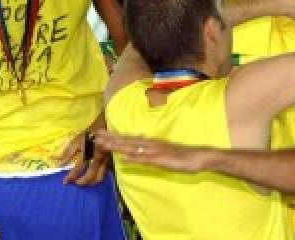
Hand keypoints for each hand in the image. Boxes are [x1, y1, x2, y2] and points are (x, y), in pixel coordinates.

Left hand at [61, 113, 110, 185]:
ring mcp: (105, 160)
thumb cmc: (89, 134)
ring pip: (99, 176)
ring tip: (84, 182)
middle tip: (76, 183)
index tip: (65, 182)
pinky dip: (98, 178)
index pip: (77, 169)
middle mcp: (97, 157)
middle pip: (90, 175)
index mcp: (87, 152)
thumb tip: (56, 163)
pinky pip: (104, 173)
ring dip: (91, 182)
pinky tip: (93, 178)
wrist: (106, 126)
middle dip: (82, 182)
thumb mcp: (76, 141)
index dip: (70, 177)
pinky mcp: (110, 160)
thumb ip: (67, 153)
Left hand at [93, 131, 209, 173]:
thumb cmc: (182, 155)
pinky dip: (134, 157)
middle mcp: (151, 144)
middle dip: (111, 138)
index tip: (100, 134)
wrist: (198, 156)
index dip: (114, 136)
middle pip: (127, 141)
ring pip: (133, 147)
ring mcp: (155, 151)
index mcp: (151, 142)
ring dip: (118, 145)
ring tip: (104, 144)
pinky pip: (145, 159)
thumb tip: (134, 146)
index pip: (129, 139)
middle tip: (95, 134)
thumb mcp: (162, 151)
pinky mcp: (161, 160)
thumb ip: (148, 149)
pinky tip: (124, 157)